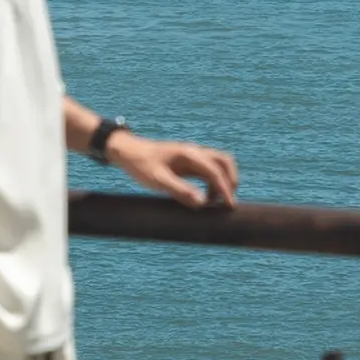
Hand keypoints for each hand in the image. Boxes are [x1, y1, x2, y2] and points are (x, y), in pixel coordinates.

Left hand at [109, 133, 238, 207]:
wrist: (128, 152)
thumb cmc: (141, 165)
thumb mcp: (157, 180)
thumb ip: (180, 190)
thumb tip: (202, 203)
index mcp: (188, 154)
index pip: (214, 171)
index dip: (224, 189)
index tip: (229, 207)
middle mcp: (194, 152)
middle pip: (224, 161)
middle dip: (231, 180)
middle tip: (226, 202)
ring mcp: (192, 156)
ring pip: (218, 164)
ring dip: (222, 182)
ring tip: (213, 203)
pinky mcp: (188, 162)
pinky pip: (208, 170)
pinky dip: (213, 182)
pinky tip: (204, 197)